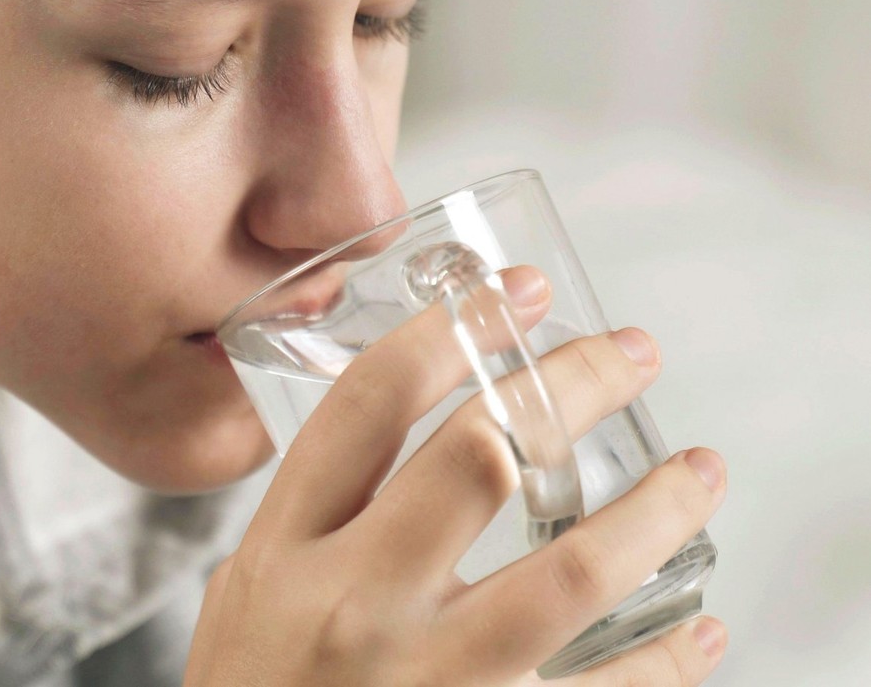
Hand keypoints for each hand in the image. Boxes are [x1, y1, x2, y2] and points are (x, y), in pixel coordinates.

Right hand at [186, 266, 726, 685]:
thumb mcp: (245, 599)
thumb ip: (309, 522)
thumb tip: (393, 447)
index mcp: (284, 553)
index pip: (367, 408)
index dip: (449, 333)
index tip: (513, 295)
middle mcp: (353, 605)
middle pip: (480, 459)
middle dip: (568, 387)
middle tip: (627, 352)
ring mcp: (424, 681)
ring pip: (570, 575)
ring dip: (655, 512)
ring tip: (698, 470)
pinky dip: (668, 658)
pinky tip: (697, 626)